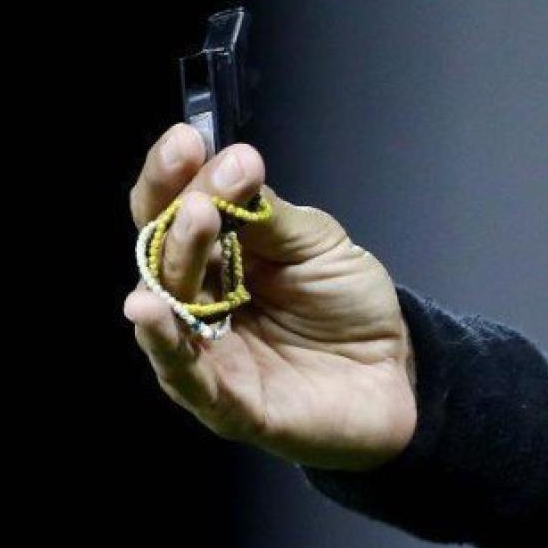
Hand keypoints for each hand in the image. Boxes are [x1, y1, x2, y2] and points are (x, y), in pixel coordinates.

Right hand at [125, 124, 416, 470]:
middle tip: (206, 196)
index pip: (170, 211)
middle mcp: (194, 305)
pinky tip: (150, 314)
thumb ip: (267, 213)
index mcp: (211, 258)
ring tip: (192, 224)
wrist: (397, 374)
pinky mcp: (227, 406)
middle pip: (161, 258)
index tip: (186, 141)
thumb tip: (231, 164)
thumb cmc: (346, 305)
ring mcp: (207, 356)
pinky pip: (188, 380)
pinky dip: (165, 348)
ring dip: (173, 266)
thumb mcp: (314, 243)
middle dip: (179, 220)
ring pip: (165, 313)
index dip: (170, 177)